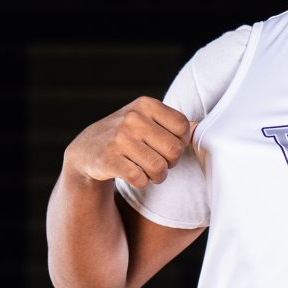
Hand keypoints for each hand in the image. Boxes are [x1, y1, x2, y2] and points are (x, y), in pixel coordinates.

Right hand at [65, 97, 193, 193]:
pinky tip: (133, 175)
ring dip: (157, 176)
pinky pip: (140, 179)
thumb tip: (199, 127)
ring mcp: (119, 138)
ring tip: (148, 171)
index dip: (181, 143)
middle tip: (158, 162)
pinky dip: (141, 183)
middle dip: (170, 163)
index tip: (167, 147)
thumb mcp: (146, 119)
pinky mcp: (109, 160)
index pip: (183, 127)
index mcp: (146, 105)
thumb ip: (172, 123)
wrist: (88, 149)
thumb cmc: (126, 135)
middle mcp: (133, 118)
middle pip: (174, 150)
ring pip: (159, 168)